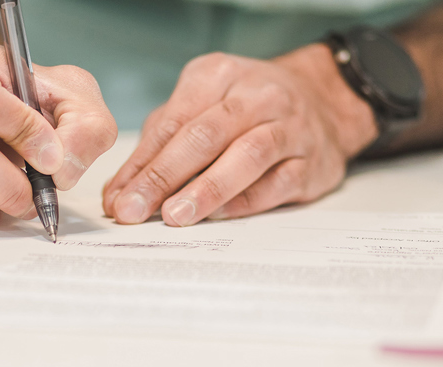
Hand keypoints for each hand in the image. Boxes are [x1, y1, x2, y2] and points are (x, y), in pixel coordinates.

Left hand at [103, 44, 377, 225]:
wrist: (323, 99)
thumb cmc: (247, 107)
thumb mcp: (200, 106)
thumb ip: (159, 146)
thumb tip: (120, 194)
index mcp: (218, 75)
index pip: (172, 122)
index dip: (141, 163)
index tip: (119, 197)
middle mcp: (257, 96)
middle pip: (204, 136)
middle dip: (163, 177)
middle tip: (135, 210)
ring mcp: (290, 127)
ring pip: (247, 156)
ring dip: (206, 190)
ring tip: (175, 215)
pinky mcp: (312, 161)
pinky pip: (277, 183)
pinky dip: (245, 201)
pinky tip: (219, 216)